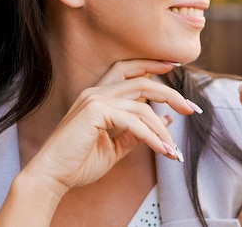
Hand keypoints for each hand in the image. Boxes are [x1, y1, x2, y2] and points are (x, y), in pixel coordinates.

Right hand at [23, 60, 198, 195]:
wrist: (51, 177)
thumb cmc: (78, 162)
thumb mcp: (114, 146)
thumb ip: (137, 132)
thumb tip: (164, 120)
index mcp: (98, 95)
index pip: (128, 69)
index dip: (152, 64)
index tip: (174, 66)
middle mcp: (96, 92)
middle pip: (142, 82)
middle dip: (170, 94)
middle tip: (191, 109)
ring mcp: (94, 99)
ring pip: (142, 105)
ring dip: (162, 129)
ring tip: (173, 149)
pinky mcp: (95, 112)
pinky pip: (133, 121)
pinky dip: (152, 137)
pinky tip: (162, 150)